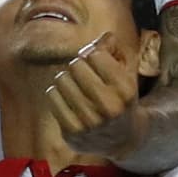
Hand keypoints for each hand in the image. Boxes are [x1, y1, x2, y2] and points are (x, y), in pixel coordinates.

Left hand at [44, 33, 143, 157]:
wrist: (122, 139)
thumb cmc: (120, 98)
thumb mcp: (125, 73)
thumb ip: (114, 50)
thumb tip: (105, 37)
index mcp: (125, 89)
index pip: (95, 54)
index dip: (93, 54)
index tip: (97, 63)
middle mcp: (109, 107)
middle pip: (76, 65)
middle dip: (79, 66)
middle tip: (84, 76)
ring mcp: (89, 121)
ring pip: (61, 79)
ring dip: (66, 79)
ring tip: (76, 88)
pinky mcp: (72, 131)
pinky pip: (52, 96)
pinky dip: (57, 93)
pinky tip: (67, 100)